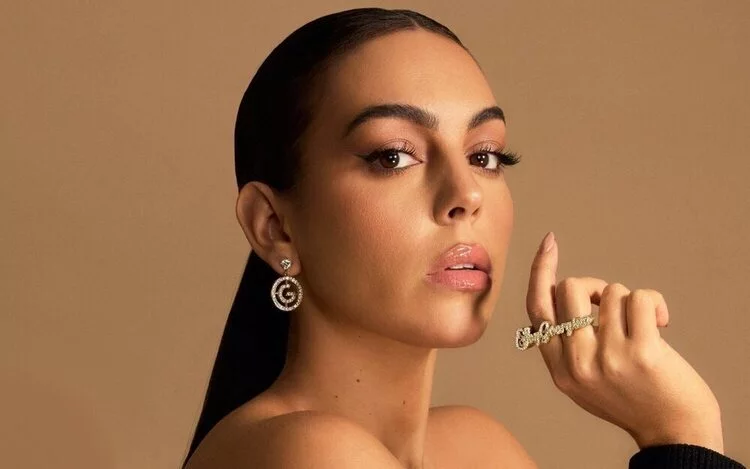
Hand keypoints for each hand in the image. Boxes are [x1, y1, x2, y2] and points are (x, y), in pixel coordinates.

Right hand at [525, 232, 723, 452]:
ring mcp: (608, 358)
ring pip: (611, 291)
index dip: (540, 270)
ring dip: (631, 302)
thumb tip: (557, 293)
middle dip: (596, 286)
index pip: (538, 308)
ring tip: (644, 327)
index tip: (550, 243)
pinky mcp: (641, 352)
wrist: (675, 432)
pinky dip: (655, 304)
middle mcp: (577, 363)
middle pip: (571, 288)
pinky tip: (663, 324)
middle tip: (617, 305)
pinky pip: (640, 298)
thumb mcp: (582, 381)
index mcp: (559, 369)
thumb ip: (565, 346)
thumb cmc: (633, 399)